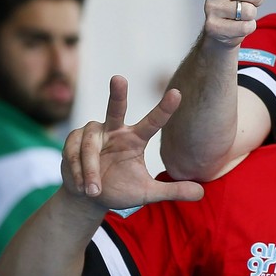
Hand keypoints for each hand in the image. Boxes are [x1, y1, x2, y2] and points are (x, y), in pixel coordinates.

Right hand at [64, 76, 203, 209]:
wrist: (88, 198)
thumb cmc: (119, 190)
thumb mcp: (147, 193)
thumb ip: (172, 190)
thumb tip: (202, 194)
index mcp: (135, 139)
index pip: (154, 121)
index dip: (165, 108)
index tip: (178, 93)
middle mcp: (115, 131)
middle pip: (116, 109)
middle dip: (117, 94)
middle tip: (118, 77)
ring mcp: (93, 134)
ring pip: (90, 146)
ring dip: (90, 169)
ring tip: (94, 191)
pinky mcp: (73, 140)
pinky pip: (74, 152)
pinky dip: (78, 171)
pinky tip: (83, 186)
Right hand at [202, 0, 264, 46]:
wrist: (223, 25)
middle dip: (257, 0)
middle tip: (244, 0)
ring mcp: (209, 7)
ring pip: (252, 11)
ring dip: (251, 15)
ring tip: (238, 13)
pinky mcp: (212, 28)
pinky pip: (246, 28)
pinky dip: (247, 28)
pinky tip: (235, 25)